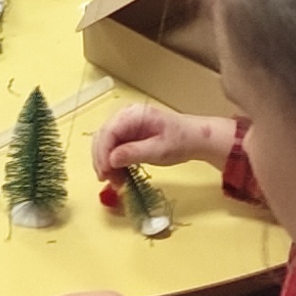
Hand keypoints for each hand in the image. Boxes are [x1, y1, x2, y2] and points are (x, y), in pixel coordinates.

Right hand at [91, 104, 236, 182]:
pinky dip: (112, 162)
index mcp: (134, 114)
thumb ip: (134, 153)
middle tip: (108, 180)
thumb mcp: (160, 150)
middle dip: (102, 160)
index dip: (103, 153)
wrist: (193, 138)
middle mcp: (125, 115)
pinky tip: (117, 174)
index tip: (105, 172)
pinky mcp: (126, 134)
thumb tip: (112, 159)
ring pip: (104, 143)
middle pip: (102, 137)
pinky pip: (112, 147)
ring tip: (114, 181)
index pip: (109, 131)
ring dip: (105, 163)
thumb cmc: (180, 141)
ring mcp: (125, 124)